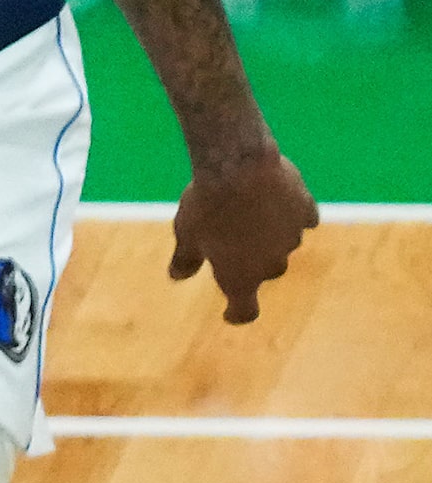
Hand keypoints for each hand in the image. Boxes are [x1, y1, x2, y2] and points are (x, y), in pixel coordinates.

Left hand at [169, 147, 316, 324]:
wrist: (239, 168)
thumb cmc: (206, 205)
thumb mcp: (186, 232)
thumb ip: (186, 258)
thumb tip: (177, 276)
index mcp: (242, 277)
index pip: (245, 310)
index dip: (237, 313)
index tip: (229, 314)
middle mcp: (273, 265)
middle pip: (263, 270)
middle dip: (249, 258)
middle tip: (227, 235)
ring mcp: (293, 238)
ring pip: (282, 242)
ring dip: (268, 232)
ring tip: (246, 206)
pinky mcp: (306, 210)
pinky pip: (301, 217)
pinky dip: (291, 212)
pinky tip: (279, 198)